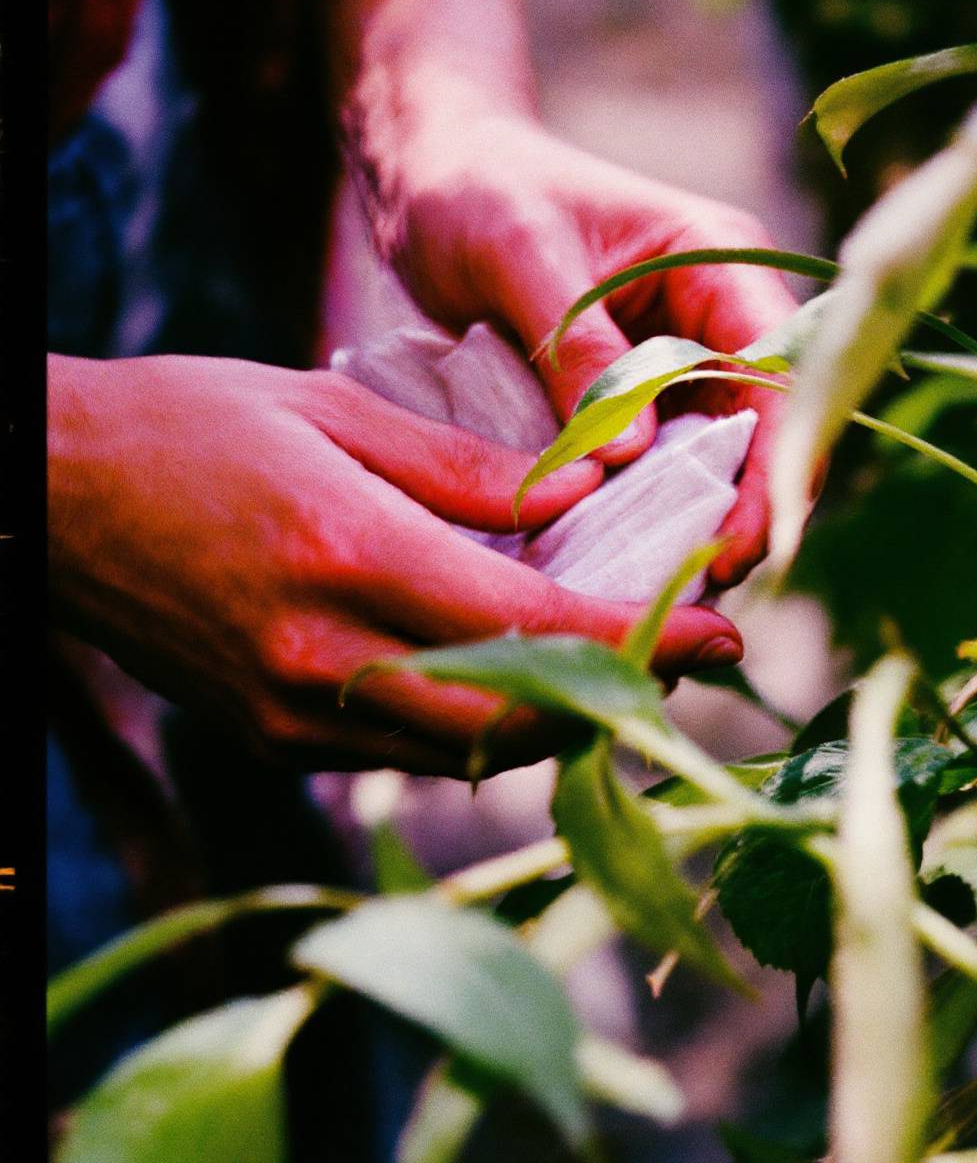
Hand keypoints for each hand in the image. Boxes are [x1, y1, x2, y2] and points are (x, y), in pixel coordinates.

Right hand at [47, 354, 744, 776]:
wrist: (47, 497)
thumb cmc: (189, 426)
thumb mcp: (332, 409)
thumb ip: (467, 466)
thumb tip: (582, 500)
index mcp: (350, 555)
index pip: (535, 626)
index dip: (643, 640)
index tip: (722, 633)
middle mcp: (325, 655)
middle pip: (519, 720)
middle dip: (621, 696)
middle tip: (690, 654)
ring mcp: (293, 711)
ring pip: (468, 753)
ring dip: (560, 719)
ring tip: (623, 664)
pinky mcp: (272, 735)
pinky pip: (407, 750)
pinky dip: (482, 725)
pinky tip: (520, 676)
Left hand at [371, 108, 800, 587]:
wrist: (435, 180)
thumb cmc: (478, 191)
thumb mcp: (520, 254)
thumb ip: (579, 348)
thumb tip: (631, 453)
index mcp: (716, 259)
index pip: (782, 369)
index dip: (777, 459)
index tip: (739, 536)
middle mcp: (719, 311)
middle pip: (771, 424)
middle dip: (754, 504)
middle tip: (712, 578)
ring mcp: (686, 356)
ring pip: (728, 453)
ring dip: (709, 515)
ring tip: (678, 582)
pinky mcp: (645, 394)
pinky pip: (671, 460)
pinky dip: (658, 506)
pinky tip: (635, 552)